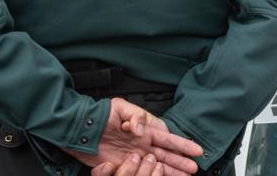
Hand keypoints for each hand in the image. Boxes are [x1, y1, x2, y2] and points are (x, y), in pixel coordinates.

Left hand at [64, 98, 203, 174]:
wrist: (80, 128)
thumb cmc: (101, 115)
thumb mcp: (120, 107)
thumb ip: (136, 117)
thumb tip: (142, 131)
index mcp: (145, 130)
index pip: (168, 138)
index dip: (182, 144)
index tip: (196, 151)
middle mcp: (142, 145)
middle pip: (166, 155)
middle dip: (181, 162)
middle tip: (195, 169)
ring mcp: (133, 157)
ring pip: (156, 166)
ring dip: (170, 171)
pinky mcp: (121, 166)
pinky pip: (137, 173)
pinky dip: (149, 175)